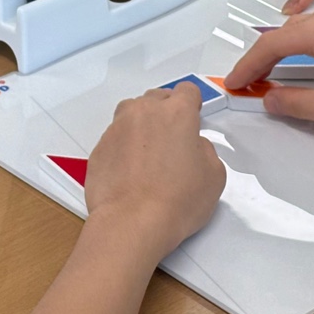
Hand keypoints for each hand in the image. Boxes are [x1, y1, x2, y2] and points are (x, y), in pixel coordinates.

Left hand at [83, 85, 226, 258]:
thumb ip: (205, 150)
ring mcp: (117, 129)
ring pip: (131, 114)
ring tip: (148, 154)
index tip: (192, 119)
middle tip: (172, 141)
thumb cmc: (177, 201)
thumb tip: (193, 147)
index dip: (192, 104)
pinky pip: (114, 139)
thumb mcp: (214, 176)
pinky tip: (131, 173)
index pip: (187, 90)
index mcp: (177, 113)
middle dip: (165, 113)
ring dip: (141, 125)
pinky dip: (123, 148)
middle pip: (157, 98)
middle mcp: (144, 113)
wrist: (132, 223)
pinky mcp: (99, 149)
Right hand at [226, 2, 313, 129]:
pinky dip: (304, 46)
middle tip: (246, 83)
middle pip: (284, 33)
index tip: (233, 84)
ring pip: (304, 30)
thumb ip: (296, 103)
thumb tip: (269, 99)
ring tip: (268, 76)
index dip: (247, 66)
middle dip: (262, 58)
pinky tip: (302, 64)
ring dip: (283, 51)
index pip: (271, 44)